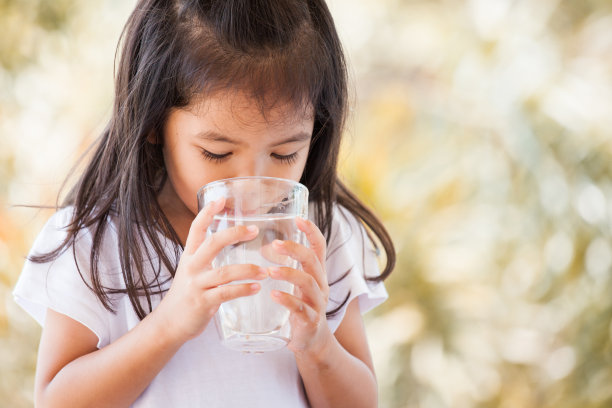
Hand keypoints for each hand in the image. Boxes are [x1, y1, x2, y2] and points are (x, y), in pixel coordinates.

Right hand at [153, 198, 266, 343]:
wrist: (168, 324)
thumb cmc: (186, 295)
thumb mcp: (192, 270)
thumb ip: (207, 257)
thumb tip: (230, 240)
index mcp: (189, 256)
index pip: (196, 229)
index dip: (207, 213)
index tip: (221, 199)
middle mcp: (191, 267)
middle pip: (212, 244)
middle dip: (234, 234)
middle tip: (254, 230)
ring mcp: (196, 285)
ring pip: (224, 272)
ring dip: (248, 269)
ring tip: (265, 271)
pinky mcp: (203, 302)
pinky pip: (226, 293)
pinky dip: (244, 289)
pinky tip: (257, 287)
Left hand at [268, 217, 332, 353]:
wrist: (311, 342)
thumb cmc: (300, 307)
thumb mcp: (297, 285)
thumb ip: (285, 266)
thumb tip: (261, 245)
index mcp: (317, 273)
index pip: (319, 247)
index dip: (312, 231)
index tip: (299, 218)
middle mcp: (321, 285)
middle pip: (312, 261)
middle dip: (295, 249)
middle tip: (274, 244)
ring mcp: (317, 303)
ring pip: (308, 283)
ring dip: (288, 273)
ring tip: (270, 270)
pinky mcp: (310, 321)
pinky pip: (300, 308)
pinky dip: (286, 300)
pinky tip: (273, 294)